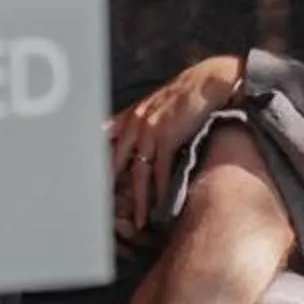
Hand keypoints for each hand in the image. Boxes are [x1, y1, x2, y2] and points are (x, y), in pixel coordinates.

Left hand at [110, 56, 245, 237]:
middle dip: (113, 192)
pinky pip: (161, 170)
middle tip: (109, 216)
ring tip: (139, 222)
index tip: (95, 193)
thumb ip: (132, 121)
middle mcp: (134, 124)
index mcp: (128, 118)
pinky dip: (161, 190)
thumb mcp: (152, 105)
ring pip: (139, 174)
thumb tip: (110, 133)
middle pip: (117, 165)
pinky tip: (162, 206)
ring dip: (140, 201)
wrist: (208, 82)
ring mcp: (149, 131)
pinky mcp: (168, 137)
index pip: (107, 149)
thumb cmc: (184, 96)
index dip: (100, 172)